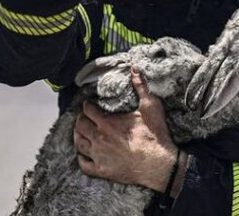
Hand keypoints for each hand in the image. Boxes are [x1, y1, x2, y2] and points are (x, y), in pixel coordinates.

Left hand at [74, 68, 177, 190]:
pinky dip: (81, 158)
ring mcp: (99, 156)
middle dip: (81, 119)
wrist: (160, 165)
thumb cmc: (155, 135)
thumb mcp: (150, 107)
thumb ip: (141, 87)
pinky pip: (84, 164)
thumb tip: (135, 68)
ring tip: (80, 132)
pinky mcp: (102, 171)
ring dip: (78, 136)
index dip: (87, 105)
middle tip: (84, 116)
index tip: (88, 103)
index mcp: (107, 123)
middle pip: (80, 126)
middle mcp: (99, 138)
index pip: (88, 110)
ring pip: (79, 144)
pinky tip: (83, 154)